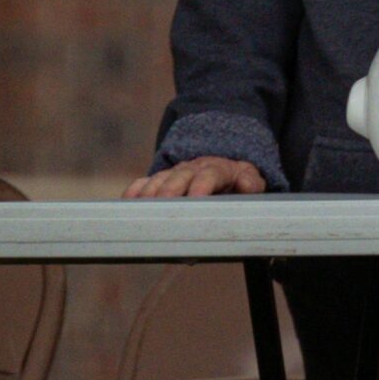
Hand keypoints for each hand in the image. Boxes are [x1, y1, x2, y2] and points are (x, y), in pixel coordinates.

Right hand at [123, 158, 267, 199]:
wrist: (223, 168)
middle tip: (163, 206)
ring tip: (144, 210)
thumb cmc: (238, 182)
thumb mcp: (251, 181)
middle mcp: (193, 169)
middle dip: (170, 191)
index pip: (209, 175)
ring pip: (159, 180)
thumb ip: (251, 184)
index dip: (202, 186)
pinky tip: (127, 204)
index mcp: (217, 169)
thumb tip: (248, 186)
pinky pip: (143, 183)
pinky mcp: (159, 180)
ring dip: (150, 194)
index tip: (196, 199)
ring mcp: (174, 174)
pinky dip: (134, 192)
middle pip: (179, 177)